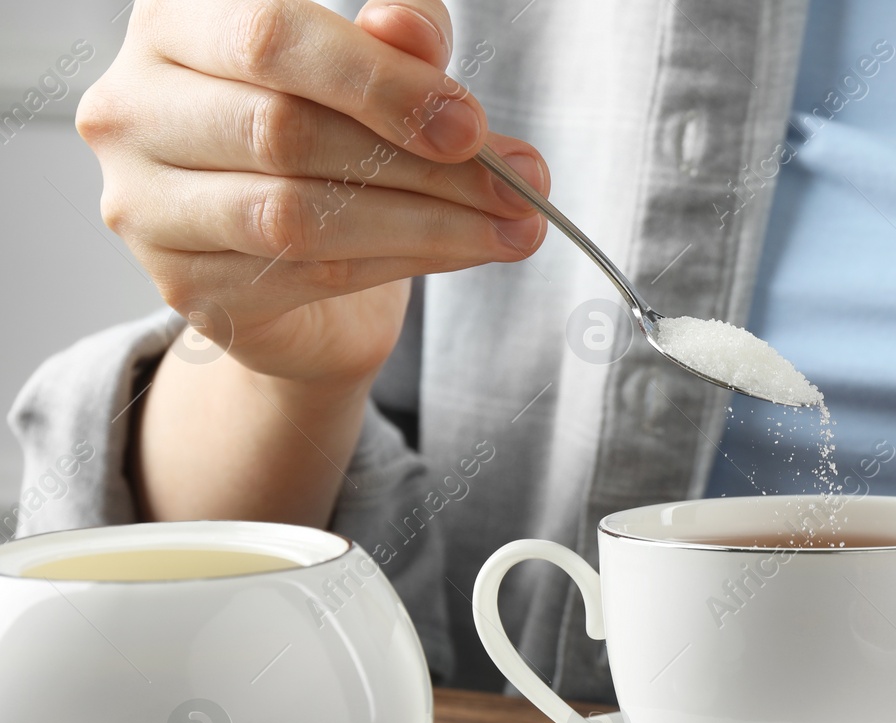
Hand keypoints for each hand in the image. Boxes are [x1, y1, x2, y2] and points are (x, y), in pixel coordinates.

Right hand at [77, 0, 549, 386]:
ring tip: (514, 226)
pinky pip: (308, 274)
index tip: (472, 124)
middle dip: (425, 164)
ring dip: (428, 223)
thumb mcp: (371, 74)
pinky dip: (402, 262)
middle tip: (521, 184)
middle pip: (288, 131)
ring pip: (298, 214)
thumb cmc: (329, 141)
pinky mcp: (183, 284)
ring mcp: (145, 202)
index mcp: (176, 21)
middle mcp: (134, 106)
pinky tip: (463, 251)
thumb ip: (394, 45)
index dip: (380, 81)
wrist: (290, 265)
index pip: (271, 37)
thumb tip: (414, 35)